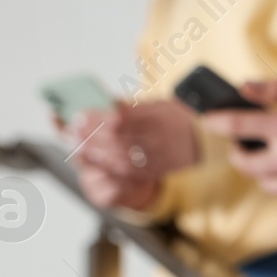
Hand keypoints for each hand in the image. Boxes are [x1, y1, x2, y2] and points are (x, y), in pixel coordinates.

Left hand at [69, 100, 197, 209]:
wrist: (205, 142)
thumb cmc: (178, 119)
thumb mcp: (159, 104)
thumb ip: (132, 107)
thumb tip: (104, 105)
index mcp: (158, 118)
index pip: (121, 119)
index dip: (97, 118)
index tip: (79, 114)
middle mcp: (158, 139)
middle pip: (117, 138)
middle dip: (90, 135)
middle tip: (71, 129)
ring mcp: (157, 157)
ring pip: (120, 157)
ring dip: (95, 151)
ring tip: (77, 144)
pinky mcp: (155, 170)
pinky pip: (129, 172)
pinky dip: (108, 166)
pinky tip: (94, 160)